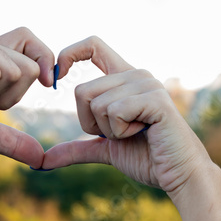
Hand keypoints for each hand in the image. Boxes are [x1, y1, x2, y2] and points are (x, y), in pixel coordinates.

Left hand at [42, 36, 212, 193]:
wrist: (179, 175)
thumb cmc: (146, 157)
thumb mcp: (104, 149)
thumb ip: (75, 149)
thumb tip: (41, 160)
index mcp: (124, 78)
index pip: (92, 45)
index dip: (69, 54)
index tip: (57, 75)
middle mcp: (135, 74)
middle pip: (82, 91)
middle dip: (91, 124)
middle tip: (120, 133)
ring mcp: (147, 84)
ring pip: (95, 104)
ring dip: (108, 130)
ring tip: (135, 133)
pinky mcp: (155, 99)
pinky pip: (114, 112)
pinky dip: (120, 132)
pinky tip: (144, 133)